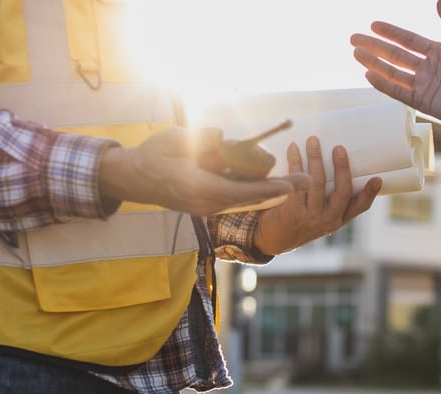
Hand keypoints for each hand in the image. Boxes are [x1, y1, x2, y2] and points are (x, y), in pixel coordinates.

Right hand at [98, 126, 309, 216]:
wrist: (132, 178)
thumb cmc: (152, 154)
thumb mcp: (175, 139)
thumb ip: (202, 139)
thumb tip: (224, 137)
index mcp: (198, 188)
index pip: (243, 191)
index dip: (271, 188)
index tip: (294, 184)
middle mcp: (206, 203)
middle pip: (250, 198)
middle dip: (279, 189)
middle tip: (308, 180)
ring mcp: (207, 208)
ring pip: (246, 200)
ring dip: (269, 190)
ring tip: (296, 180)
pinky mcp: (207, 206)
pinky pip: (236, 199)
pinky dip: (255, 191)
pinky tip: (272, 183)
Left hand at [253, 136, 381, 255]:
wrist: (271, 239)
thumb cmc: (298, 220)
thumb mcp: (319, 216)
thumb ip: (330, 200)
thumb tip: (339, 165)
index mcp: (337, 221)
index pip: (359, 207)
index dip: (369, 194)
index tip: (377, 179)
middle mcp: (327, 221)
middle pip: (341, 192)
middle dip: (342, 168)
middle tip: (339, 148)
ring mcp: (310, 218)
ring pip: (317, 183)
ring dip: (315, 158)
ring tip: (313, 141)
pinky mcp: (291, 212)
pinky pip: (296, 182)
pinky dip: (295, 162)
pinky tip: (293, 149)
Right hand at [350, 0, 440, 126]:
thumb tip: (439, 1)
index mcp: (438, 53)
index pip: (408, 40)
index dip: (391, 32)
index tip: (373, 25)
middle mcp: (428, 68)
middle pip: (395, 55)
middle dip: (374, 46)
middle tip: (354, 38)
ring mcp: (424, 85)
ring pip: (393, 72)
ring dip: (374, 63)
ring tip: (356, 53)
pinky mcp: (423, 102)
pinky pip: (398, 92)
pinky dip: (383, 84)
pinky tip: (369, 74)